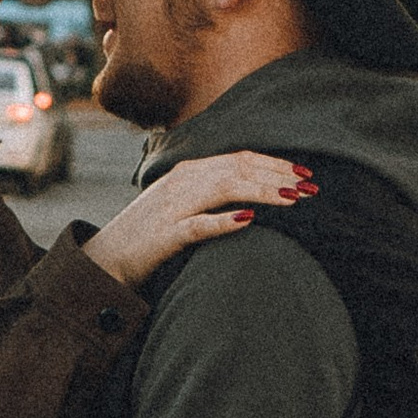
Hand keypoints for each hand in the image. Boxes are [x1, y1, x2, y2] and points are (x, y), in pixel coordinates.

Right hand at [87, 152, 316, 288]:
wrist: (107, 259)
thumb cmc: (150, 235)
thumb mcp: (182, 205)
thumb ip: (212, 193)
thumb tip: (254, 195)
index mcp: (187, 171)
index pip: (238, 158)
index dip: (274, 163)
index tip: (304, 172)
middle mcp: (182, 182)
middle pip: (237, 168)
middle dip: (278, 176)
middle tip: (311, 187)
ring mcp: (172, 207)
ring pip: (223, 188)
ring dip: (262, 192)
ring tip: (292, 199)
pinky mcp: (165, 236)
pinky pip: (197, 226)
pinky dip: (223, 221)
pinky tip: (248, 220)